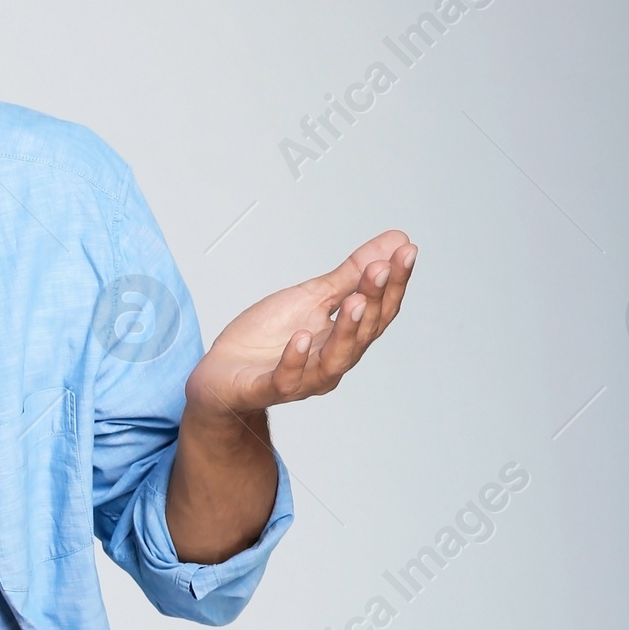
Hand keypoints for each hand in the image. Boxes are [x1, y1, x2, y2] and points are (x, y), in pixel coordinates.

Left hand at [186, 229, 417, 417]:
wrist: (222, 373)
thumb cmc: (269, 338)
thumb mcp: (312, 297)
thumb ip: (351, 275)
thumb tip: (393, 241)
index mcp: (344, 339)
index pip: (379, 311)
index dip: (395, 282)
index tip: (406, 251)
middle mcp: (330, 362)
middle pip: (364, 334)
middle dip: (375, 298)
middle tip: (381, 267)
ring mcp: (301, 378)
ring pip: (334, 361)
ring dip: (347, 330)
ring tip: (355, 300)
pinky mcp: (266, 387)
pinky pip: (286, 379)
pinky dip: (295, 359)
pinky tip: (301, 336)